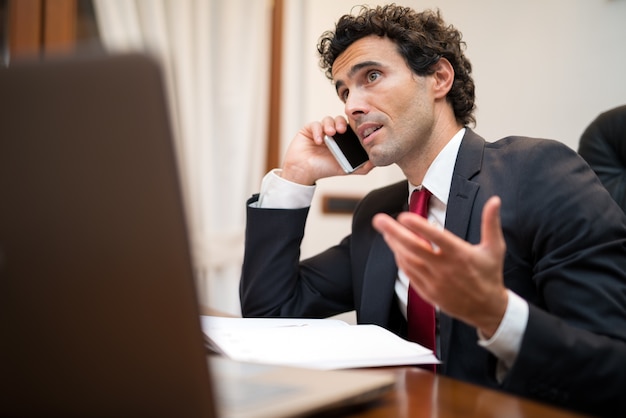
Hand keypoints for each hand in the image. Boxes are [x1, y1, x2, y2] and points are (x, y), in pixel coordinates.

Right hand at [281, 116, 373, 184]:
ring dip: (330, 124)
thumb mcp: (346, 170)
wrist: (303, 172)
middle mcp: (332, 134)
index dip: (353, 126)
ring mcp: (320, 130)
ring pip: (328, 119)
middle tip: (342, 130)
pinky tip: (319, 140)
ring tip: (330, 134)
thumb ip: (362, 168)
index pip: (350, 128)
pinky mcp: (309, 129)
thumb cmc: (324, 170)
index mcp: (342, 140)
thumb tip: (377, 162)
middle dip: (342, 123)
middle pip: (340, 120)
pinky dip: (318, 130)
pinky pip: (315, 124)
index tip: (356, 130)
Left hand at [372, 196, 507, 337]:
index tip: (403, 216)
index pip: (436, 237)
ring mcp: (434, 281)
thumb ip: (491, 223)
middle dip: (394, 232)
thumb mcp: (495, 248)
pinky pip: (409, 274)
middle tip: (379, 220)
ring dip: (395, 245)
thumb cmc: (489, 275)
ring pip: (408, 260)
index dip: (419, 227)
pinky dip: (401, 260)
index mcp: (460, 255)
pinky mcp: (428, 292)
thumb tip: (495, 200)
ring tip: (385, 231)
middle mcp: (445, 268)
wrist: (487, 309)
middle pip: (414, 248)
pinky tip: (396, 249)